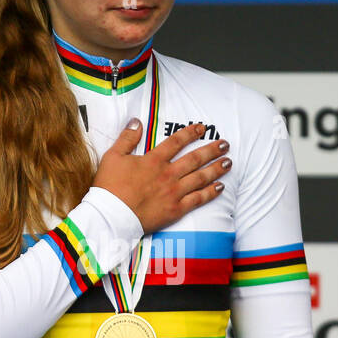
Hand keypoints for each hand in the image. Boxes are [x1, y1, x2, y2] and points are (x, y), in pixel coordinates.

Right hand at [93, 120, 230, 233]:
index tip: (202, 128)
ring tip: (229, 162)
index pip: (176, 142)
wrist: (111, 216)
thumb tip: (136, 121)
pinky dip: (210, 192)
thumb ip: (127, 138)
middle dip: (212, 150)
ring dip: (216, 168)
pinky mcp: (176, 209)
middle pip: (195, 158)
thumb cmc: (109, 187)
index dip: (190, 133)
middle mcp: (168, 174)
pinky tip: (220, 186)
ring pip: (201, 177)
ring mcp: (174, 192)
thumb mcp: (112, 156)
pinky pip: (198, 199)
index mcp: (153, 160)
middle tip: (225, 144)